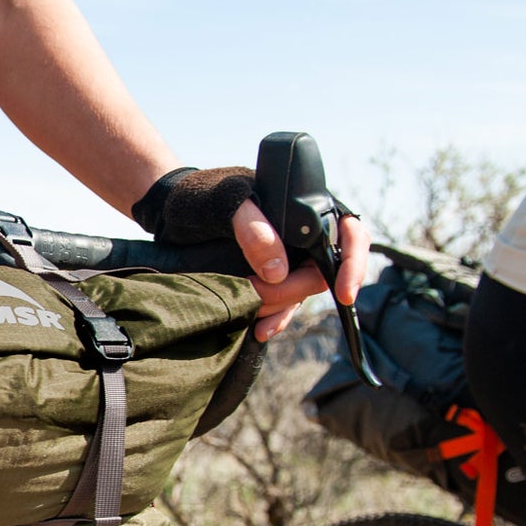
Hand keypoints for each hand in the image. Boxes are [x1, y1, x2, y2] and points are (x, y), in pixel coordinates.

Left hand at [132, 165, 368, 341]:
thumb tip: (278, 271)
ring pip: (301, 290)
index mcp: (306, 208)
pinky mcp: (269, 274)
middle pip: (324, 270)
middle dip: (297, 292)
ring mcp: (287, 255)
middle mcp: (303, 233)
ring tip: (258, 322)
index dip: (353, 263)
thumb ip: (252, 230)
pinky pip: (283, 300)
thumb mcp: (226, 205)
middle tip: (265, 302)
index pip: (349, 233)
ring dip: (283, 308)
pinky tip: (261, 330)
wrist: (172, 209)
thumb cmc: (202, 196)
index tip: (344, 292)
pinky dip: (275, 317)